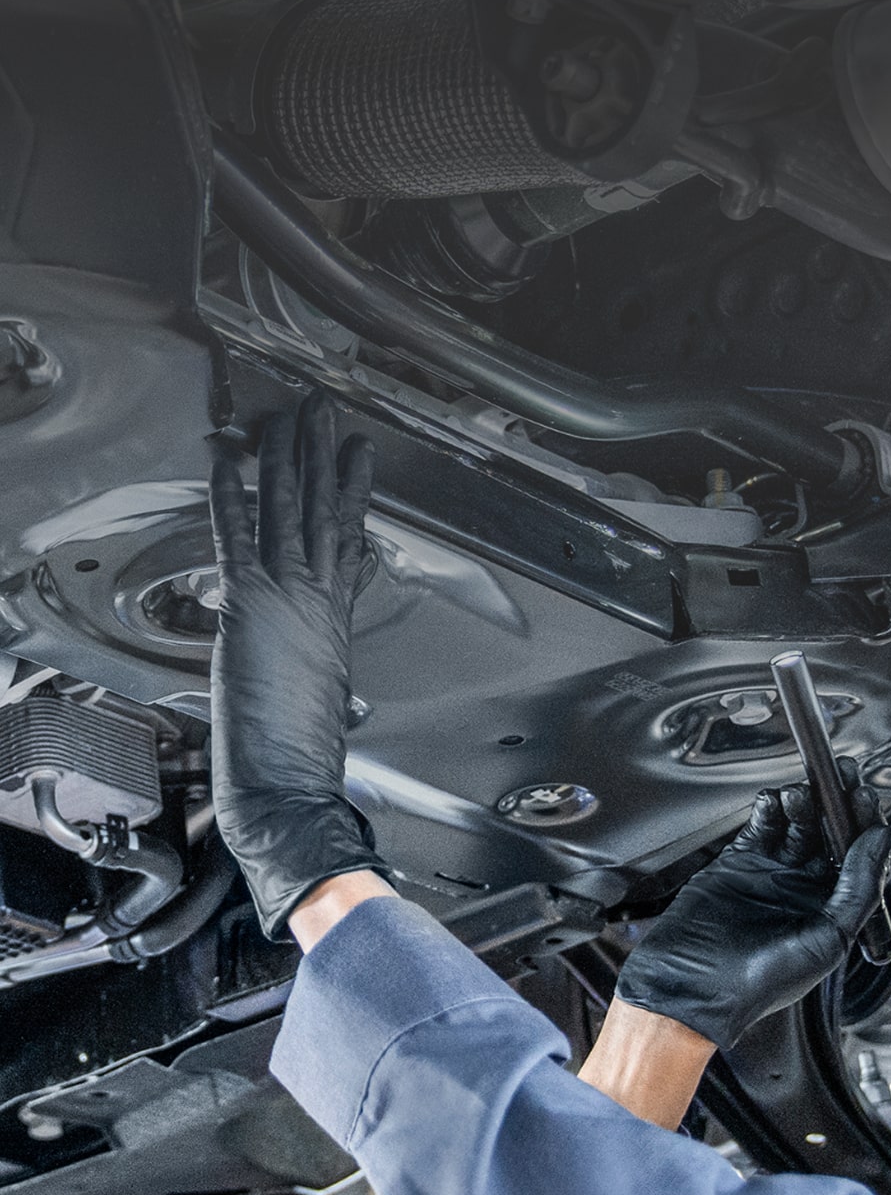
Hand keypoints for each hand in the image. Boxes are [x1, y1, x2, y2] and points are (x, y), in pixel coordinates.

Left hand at [209, 391, 389, 939]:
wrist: (291, 783)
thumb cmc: (300, 756)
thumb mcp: (318, 694)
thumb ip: (316, 656)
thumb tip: (319, 648)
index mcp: (331, 620)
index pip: (343, 542)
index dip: (350, 495)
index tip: (357, 458)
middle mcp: (316, 600)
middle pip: (322, 512)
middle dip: (322, 456)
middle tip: (323, 410)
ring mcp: (288, 598)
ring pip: (290, 511)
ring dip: (288, 457)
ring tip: (293, 415)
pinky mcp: (252, 604)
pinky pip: (239, 536)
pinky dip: (232, 494)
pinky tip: (230, 458)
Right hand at [614, 768, 890, 1049]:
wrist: (693, 990)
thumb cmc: (758, 984)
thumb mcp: (828, 939)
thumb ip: (858, 887)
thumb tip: (879, 840)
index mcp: (833, 912)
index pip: (860, 857)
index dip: (865, 825)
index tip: (865, 797)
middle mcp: (804, 891)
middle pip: (830, 834)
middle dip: (837, 803)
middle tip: (841, 775)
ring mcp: (771, 875)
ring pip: (796, 825)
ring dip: (803, 804)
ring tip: (800, 793)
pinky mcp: (737, 864)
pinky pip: (760, 827)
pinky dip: (768, 809)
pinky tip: (773, 802)